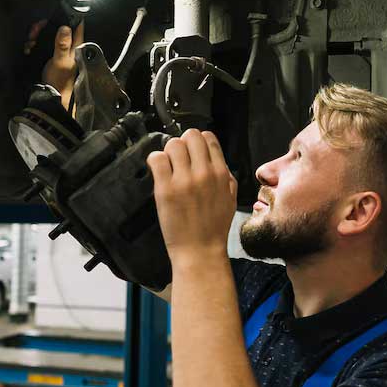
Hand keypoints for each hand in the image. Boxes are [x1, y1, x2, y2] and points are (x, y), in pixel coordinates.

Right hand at [24, 20, 83, 111]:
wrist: (51, 96)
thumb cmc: (59, 80)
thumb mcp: (61, 61)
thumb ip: (63, 45)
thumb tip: (65, 27)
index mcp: (75, 47)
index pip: (76, 27)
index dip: (66, 18)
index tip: (54, 16)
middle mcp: (68, 48)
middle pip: (57, 30)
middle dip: (44, 28)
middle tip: (34, 31)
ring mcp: (58, 53)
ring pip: (47, 37)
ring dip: (37, 36)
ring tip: (30, 42)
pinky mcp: (49, 58)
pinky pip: (41, 46)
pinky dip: (34, 45)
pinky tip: (29, 48)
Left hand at [147, 129, 236, 264]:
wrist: (200, 251)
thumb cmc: (213, 228)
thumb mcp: (230, 198)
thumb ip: (225, 175)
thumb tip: (215, 159)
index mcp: (220, 173)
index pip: (208, 138)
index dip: (198, 142)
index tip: (193, 151)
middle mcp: (203, 173)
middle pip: (190, 135)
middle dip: (183, 143)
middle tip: (179, 158)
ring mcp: (183, 180)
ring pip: (173, 144)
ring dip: (169, 152)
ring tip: (169, 166)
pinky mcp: (165, 189)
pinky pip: (157, 159)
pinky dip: (155, 160)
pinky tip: (159, 171)